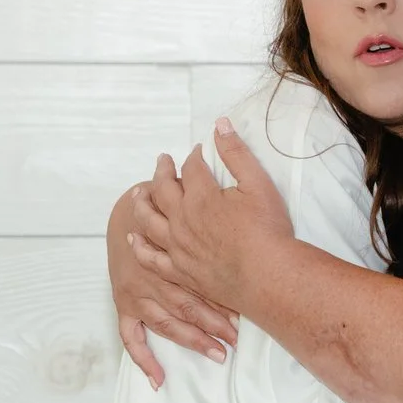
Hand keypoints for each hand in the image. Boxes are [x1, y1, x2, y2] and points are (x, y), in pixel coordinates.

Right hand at [109, 183, 237, 388]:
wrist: (133, 208)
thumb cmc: (173, 210)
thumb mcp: (194, 207)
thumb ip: (215, 220)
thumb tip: (253, 220)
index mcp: (171, 252)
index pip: (200, 280)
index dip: (223, 299)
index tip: (246, 315)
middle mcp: (153, 274)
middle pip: (187, 304)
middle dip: (214, 324)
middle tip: (237, 339)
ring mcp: (136, 292)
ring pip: (166, 322)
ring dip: (192, 340)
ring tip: (217, 353)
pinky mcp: (124, 303)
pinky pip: (131, 337)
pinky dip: (143, 359)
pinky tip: (158, 380)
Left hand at [125, 121, 294, 317]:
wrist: (268, 277)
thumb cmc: (267, 232)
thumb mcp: (259, 185)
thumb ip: (237, 153)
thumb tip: (219, 125)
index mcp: (201, 196)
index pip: (191, 167)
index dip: (194, 156)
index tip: (198, 152)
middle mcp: (182, 220)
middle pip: (163, 189)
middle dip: (162, 171)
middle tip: (162, 161)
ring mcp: (178, 247)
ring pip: (149, 221)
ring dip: (141, 204)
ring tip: (138, 193)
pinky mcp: (180, 271)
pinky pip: (151, 258)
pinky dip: (140, 247)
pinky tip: (134, 240)